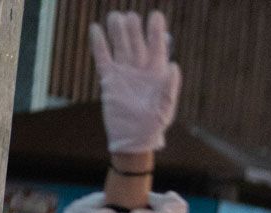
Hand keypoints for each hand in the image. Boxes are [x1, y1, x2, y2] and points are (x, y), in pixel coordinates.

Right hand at [89, 11, 180, 153]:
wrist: (133, 139)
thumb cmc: (153, 126)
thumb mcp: (165, 109)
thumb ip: (169, 88)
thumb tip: (174, 66)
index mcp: (157, 75)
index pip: (157, 48)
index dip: (156, 32)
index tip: (156, 15)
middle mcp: (140, 70)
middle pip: (137, 44)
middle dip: (134, 29)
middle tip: (131, 16)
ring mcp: (124, 73)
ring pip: (120, 47)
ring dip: (118, 32)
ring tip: (116, 16)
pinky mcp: (109, 79)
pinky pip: (103, 58)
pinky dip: (99, 44)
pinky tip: (96, 28)